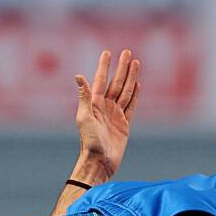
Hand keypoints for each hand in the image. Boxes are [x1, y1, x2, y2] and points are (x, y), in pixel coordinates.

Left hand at [73, 49, 139, 182]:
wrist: (99, 163)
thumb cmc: (89, 142)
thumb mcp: (85, 118)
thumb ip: (84, 97)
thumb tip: (79, 76)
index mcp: (95, 104)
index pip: (101, 80)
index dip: (104, 66)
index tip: (107, 53)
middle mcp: (105, 108)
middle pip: (116, 83)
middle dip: (121, 68)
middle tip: (127, 52)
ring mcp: (115, 115)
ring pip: (125, 92)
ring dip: (130, 78)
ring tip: (135, 63)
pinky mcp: (124, 125)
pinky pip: (131, 106)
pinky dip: (134, 95)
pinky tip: (137, 85)